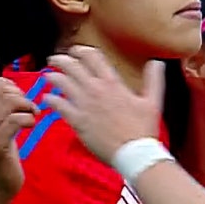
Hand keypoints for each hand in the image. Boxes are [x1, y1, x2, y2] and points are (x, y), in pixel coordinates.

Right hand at [0, 73, 37, 197]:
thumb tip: (0, 78)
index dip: (8, 84)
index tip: (17, 98)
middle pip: (0, 88)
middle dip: (20, 95)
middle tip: (28, 109)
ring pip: (9, 102)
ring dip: (27, 106)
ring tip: (32, 116)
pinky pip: (16, 120)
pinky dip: (29, 119)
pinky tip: (31, 125)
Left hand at [43, 48, 162, 164]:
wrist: (134, 153)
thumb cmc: (144, 129)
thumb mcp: (153, 101)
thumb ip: (153, 79)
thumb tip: (157, 62)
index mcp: (113, 83)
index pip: (93, 57)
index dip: (82, 51)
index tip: (77, 51)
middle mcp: (96, 90)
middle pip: (72, 67)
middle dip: (61, 60)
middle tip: (55, 59)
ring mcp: (85, 105)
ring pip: (62, 83)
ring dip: (52, 76)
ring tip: (47, 75)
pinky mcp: (77, 121)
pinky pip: (59, 106)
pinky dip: (51, 99)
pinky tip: (47, 98)